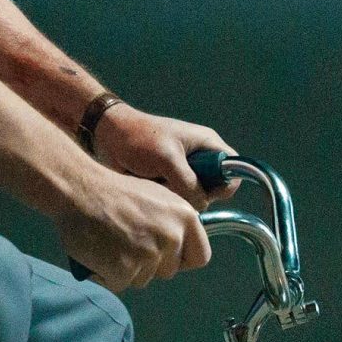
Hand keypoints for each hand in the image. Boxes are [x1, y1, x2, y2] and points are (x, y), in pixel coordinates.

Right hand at [55, 170, 209, 292]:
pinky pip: (120, 284)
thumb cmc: (114, 192)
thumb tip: (179, 247)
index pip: (200, 256)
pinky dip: (108, 274)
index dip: (182, 259)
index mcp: (186, 216)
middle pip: (169, 271)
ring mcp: (149, 253)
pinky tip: (100, 253)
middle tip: (127, 242)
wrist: (79, 190)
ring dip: (127, 269)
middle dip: (150, 264)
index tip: (166, 257)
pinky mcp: (125, 268)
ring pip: (143, 279)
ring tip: (111, 243)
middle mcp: (172, 236)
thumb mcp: (157, 197)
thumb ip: (173, 223)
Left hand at [91, 104, 238, 209]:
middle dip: (198, 195)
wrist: (107, 137)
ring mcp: (185, 171)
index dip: (225, 184)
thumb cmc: (138, 138)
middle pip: (215, 188)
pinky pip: (179, 199)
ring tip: (159, 187)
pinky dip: (168, 199)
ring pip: (196, 197)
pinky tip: (152, 191)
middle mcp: (200, 158)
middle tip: (176, 190)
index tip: (206, 191)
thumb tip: (200, 205)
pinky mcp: (170, 182)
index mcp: (207, 144)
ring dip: (180, 198)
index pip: (234, 168)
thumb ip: (188, 182)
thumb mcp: (166, 159)